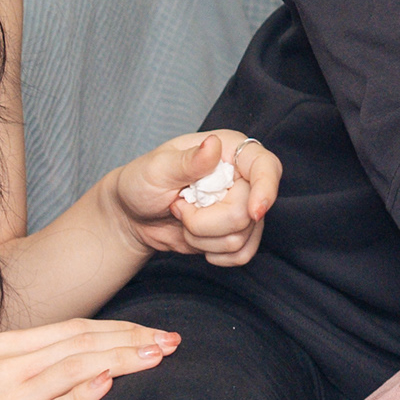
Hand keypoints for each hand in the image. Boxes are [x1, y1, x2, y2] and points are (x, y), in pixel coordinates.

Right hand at [0, 319, 177, 399]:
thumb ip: (34, 362)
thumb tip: (85, 360)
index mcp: (9, 347)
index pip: (78, 330)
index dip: (122, 329)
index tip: (155, 331)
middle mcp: (11, 365)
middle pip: (85, 343)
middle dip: (134, 340)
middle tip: (173, 340)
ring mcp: (10, 398)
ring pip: (76, 368)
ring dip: (122, 359)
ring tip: (157, 356)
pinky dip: (84, 393)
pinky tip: (111, 382)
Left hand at [103, 131, 282, 266]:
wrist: (133, 215)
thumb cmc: (142, 182)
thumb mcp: (157, 168)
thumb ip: (188, 160)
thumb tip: (214, 145)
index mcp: (230, 151)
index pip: (267, 167)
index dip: (266, 189)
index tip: (254, 212)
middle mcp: (243, 179)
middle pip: (248, 213)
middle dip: (205, 222)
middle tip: (178, 207)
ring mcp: (243, 208)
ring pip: (242, 237)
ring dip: (202, 238)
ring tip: (182, 218)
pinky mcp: (238, 234)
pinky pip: (242, 254)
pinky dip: (215, 254)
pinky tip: (195, 239)